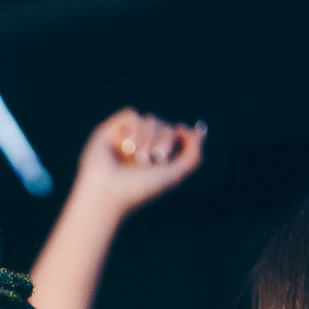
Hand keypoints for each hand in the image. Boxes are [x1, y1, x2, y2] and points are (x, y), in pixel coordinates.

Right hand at [70, 109, 205, 223]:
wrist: (107, 194)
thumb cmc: (139, 189)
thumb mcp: (174, 175)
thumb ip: (193, 155)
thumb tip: (200, 130)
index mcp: (155, 158)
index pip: (175, 134)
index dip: (180, 135)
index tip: (180, 137)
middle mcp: (140, 147)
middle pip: (164, 125)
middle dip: (164, 140)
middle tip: (156, 159)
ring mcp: (125, 138)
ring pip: (150, 119)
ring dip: (149, 137)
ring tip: (138, 157)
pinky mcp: (110, 130)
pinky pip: (132, 115)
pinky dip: (135, 129)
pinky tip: (128, 146)